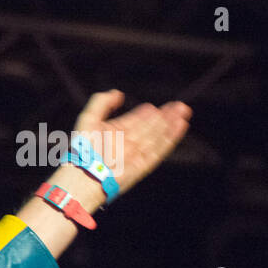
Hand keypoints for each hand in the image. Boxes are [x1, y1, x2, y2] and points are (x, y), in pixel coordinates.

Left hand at [72, 89, 192, 199]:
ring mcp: (135, 155)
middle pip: (149, 128)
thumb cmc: (84, 149)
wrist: (85, 174)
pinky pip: (159, 150)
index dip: (145, 113)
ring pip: (157, 137)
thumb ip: (101, 103)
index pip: (134, 121)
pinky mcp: (143, 165)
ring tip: (183, 112)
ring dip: (170, 124)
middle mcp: (126, 144)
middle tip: (179, 105)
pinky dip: (170, 138)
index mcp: (113, 133)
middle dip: (164, 116)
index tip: (155, 106)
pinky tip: (180, 126)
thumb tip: (117, 93)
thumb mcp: (89, 119)